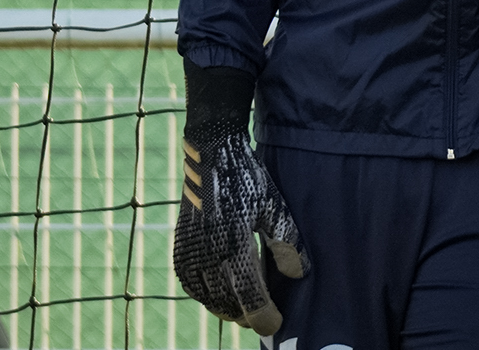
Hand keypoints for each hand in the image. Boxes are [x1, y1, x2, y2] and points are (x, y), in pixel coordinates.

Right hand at [173, 63, 308, 335]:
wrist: (211, 155)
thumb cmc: (247, 179)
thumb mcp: (274, 206)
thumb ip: (286, 243)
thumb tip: (298, 274)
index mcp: (232, 246)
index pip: (249, 296)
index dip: (264, 315)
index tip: (278, 324)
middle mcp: (207, 256)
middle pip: (227, 305)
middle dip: (248, 316)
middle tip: (266, 318)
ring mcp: (189, 254)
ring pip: (208, 299)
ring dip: (227, 309)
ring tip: (247, 309)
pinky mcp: (180, 249)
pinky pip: (192, 286)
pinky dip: (208, 297)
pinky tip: (222, 294)